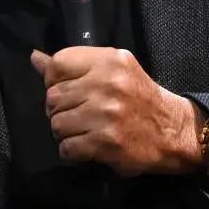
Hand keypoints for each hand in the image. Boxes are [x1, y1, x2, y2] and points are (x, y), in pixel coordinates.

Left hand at [31, 47, 201, 176]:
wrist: (173, 131)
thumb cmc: (139, 97)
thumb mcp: (112, 70)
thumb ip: (74, 65)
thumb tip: (35, 58)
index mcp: (108, 60)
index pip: (58, 64)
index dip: (53, 80)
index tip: (66, 90)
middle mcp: (107, 83)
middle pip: (53, 97)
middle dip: (58, 109)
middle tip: (75, 114)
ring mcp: (106, 114)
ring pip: (57, 124)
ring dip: (65, 132)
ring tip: (82, 131)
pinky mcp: (107, 142)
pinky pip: (67, 148)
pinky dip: (72, 151)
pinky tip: (86, 146)